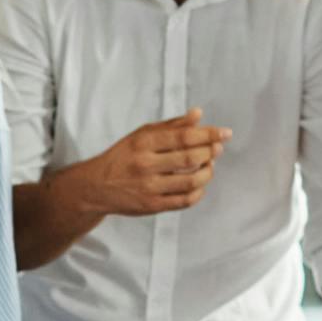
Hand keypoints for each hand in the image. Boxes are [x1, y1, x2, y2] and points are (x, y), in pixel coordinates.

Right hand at [63, 109, 230, 216]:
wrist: (96, 187)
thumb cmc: (123, 157)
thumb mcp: (141, 135)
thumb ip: (171, 126)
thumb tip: (198, 114)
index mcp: (143, 143)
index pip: (183, 136)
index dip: (208, 134)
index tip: (225, 133)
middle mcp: (146, 164)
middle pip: (190, 157)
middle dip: (211, 152)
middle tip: (218, 148)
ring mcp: (149, 187)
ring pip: (191, 181)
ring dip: (208, 172)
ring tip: (210, 165)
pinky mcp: (153, 206)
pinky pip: (185, 201)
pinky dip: (199, 192)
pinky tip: (200, 184)